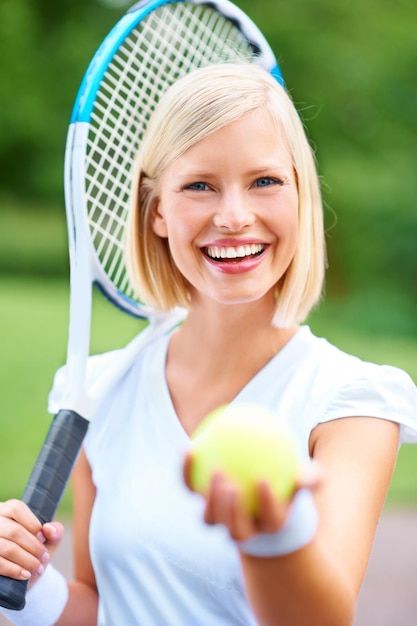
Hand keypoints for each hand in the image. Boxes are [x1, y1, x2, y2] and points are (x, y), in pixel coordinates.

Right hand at [0, 499, 63, 582]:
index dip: (32, 524)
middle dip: (34, 547)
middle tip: (44, 558)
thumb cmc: (34, 550)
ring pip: (8, 548)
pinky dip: (15, 570)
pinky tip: (26, 574)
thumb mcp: (48, 539)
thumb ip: (55, 530)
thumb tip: (49, 529)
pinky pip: (0, 564)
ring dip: (27, 560)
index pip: (17, 509)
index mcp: (6, 510)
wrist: (21, 572)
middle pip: (14, 531)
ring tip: (38, 568)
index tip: (43, 538)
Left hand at [183, 453, 320, 542]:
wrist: (260, 499)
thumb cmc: (285, 485)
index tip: (263, 480)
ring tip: (214, 472)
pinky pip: (191, 489)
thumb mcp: (302, 481)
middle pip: (236, 529)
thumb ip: (309, 478)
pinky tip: (188, 448)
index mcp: (271, 523)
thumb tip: (309, 475)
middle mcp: (244, 529)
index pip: (271, 519)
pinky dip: (187, 472)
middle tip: (230, 484)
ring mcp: (221, 520)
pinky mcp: (202, 503)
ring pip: (210, 519)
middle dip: (231, 511)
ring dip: (210, 500)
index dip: (267, 504)